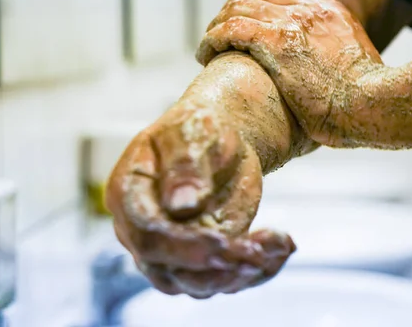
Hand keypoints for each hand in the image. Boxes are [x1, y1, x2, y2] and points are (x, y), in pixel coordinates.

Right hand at [105, 105, 295, 298]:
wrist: (220, 138)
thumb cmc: (198, 127)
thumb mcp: (192, 132)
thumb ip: (183, 165)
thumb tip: (180, 205)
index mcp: (129, 194)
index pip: (146, 234)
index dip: (181, 246)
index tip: (221, 241)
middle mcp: (144, 230)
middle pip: (168, 270)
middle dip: (215, 268)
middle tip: (255, 253)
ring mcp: (173, 249)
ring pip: (198, 284)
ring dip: (239, 274)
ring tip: (277, 246)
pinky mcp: (204, 257)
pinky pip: (226, 278)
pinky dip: (257, 270)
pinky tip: (282, 245)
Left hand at [197, 0, 382, 146]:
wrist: (375, 106)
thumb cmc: (369, 101)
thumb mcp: (361, 66)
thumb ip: (342, 58)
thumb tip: (336, 76)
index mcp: (331, 12)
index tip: (248, 13)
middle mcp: (311, 10)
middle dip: (233, 6)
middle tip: (221, 31)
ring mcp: (293, 23)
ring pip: (238, 6)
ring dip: (217, 24)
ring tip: (209, 46)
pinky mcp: (276, 43)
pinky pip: (230, 29)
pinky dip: (212, 39)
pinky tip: (205, 54)